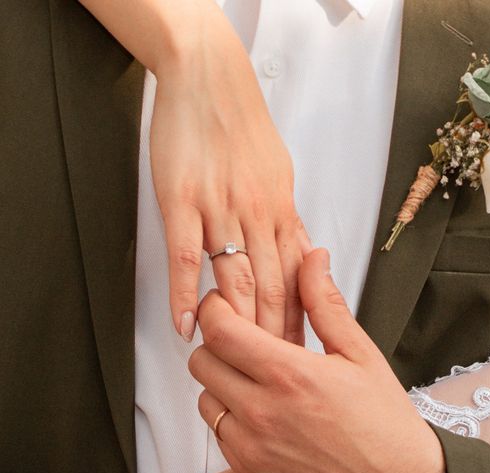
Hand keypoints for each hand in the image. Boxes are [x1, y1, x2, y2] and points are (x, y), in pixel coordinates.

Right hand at [150, 6, 310, 341]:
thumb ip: (289, 220)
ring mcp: (219, 209)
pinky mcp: (183, 200)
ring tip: (235, 363)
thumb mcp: (280, 175)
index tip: (300, 351)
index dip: (297, 321)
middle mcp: (256, 215)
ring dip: (236, 327)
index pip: (295, 281)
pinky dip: (186, 296)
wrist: (211, 80)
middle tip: (274, 373)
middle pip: (269, 289)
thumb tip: (305, 253)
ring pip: (234, 280)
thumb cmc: (244, 128)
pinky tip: (186, 326)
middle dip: (274, 336)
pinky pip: (186, 256)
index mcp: (281, 210)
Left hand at [189, 249, 445, 472]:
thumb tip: (313, 261)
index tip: (223, 305)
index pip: (219, 330)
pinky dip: (229, 425)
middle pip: (202, 364)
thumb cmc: (384, 425)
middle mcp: (262, 413)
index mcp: (289, 375)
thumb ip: (326, 304)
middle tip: (243, 342)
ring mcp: (251, 449)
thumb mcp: (360, 354)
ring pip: (205, 402)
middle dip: (216, 345)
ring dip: (221, 385)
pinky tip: (256, 420)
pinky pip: (216, 443)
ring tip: (256, 382)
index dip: (214, 309)